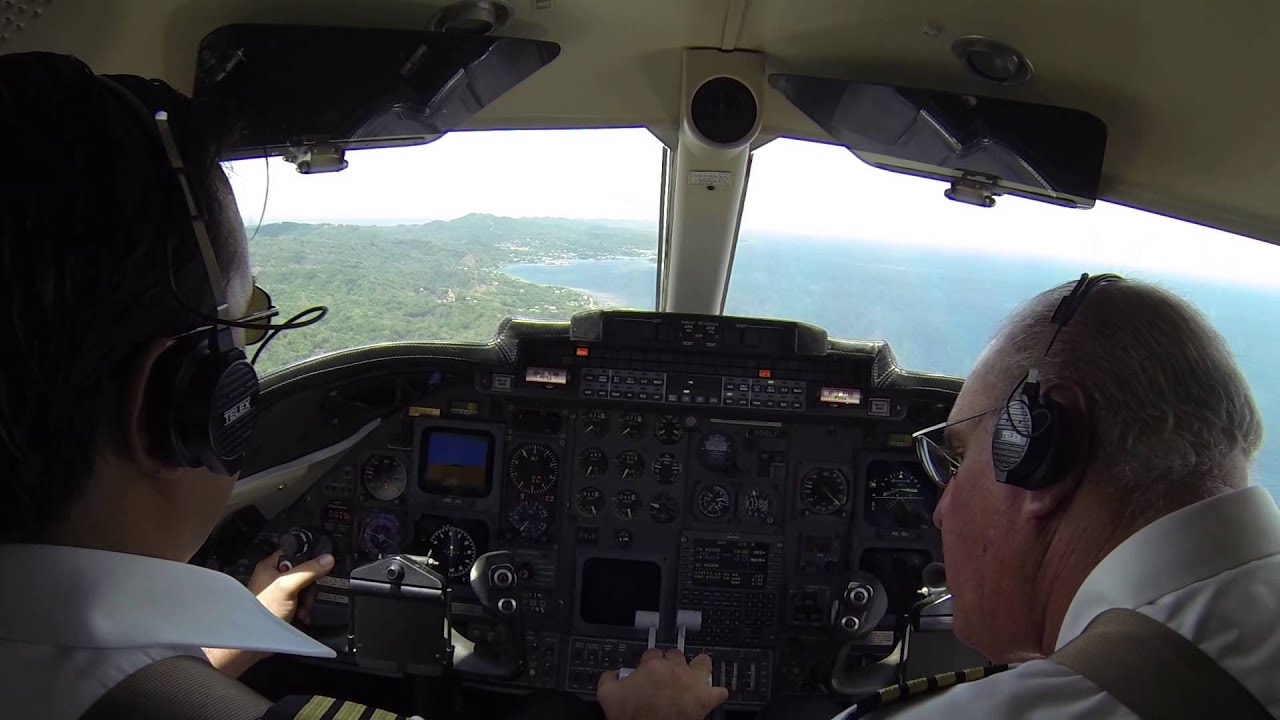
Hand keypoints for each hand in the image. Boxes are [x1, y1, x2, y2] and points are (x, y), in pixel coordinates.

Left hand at [205, 551, 333, 676]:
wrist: (255, 641)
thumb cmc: (261, 613)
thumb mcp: (288, 586)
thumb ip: (308, 570)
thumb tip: (326, 559)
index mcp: (270, 566)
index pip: (295, 552)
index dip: (308, 559)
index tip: (318, 568)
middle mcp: (273, 577)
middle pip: (303, 572)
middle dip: (310, 586)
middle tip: (307, 595)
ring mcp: (278, 593)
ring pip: (303, 588)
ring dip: (308, 600)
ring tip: (303, 609)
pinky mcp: (282, 606)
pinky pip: (300, 602)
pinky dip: (304, 609)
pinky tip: (302, 615)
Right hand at [597, 648, 728, 719]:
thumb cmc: (634, 718)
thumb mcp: (607, 696)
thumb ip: (608, 678)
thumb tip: (612, 674)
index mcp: (652, 666)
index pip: (652, 652)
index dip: (649, 661)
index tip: (648, 669)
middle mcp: (674, 670)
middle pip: (676, 654)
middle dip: (671, 662)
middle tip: (667, 674)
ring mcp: (692, 683)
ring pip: (702, 663)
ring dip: (699, 667)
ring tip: (694, 673)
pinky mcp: (704, 700)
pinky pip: (719, 691)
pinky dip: (717, 693)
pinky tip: (712, 694)